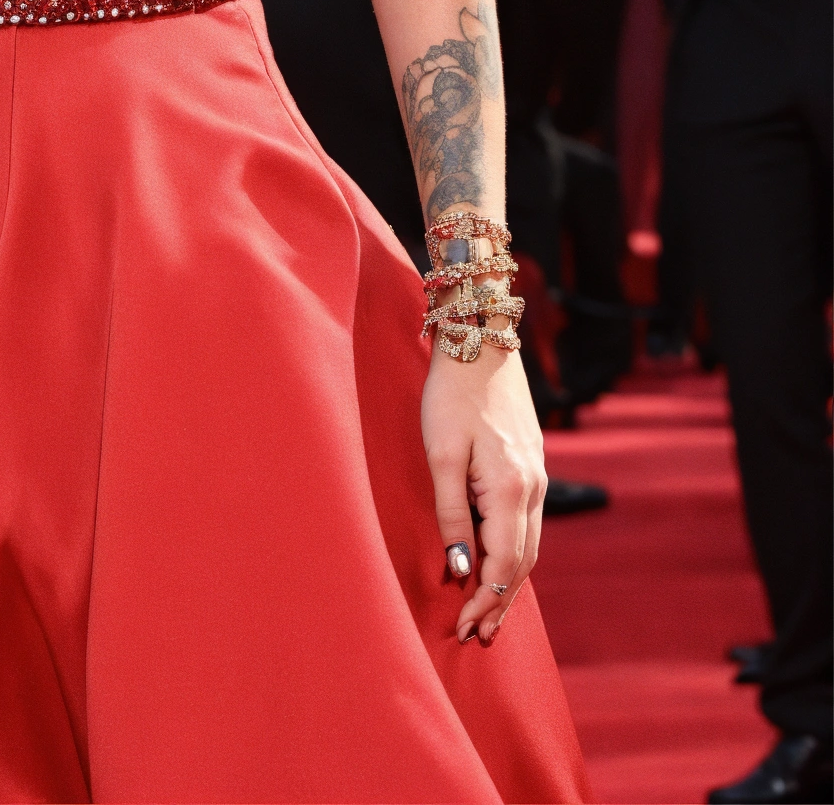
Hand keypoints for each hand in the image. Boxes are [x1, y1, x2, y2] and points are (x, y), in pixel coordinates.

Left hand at [422, 342, 545, 643]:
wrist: (481, 342)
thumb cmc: (451, 395)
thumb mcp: (440, 454)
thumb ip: (451, 514)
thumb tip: (460, 567)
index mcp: (511, 490)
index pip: (504, 567)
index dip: (486, 603)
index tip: (465, 630)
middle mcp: (534, 489)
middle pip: (523, 565)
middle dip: (501, 603)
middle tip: (478, 636)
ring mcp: (537, 476)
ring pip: (530, 546)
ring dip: (511, 583)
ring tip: (488, 612)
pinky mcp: (532, 465)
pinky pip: (529, 524)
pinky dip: (516, 553)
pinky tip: (499, 563)